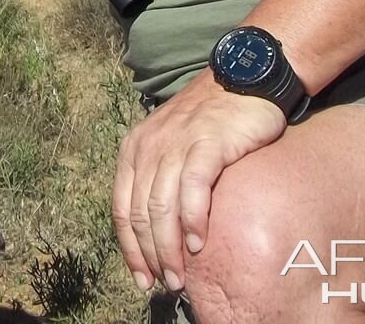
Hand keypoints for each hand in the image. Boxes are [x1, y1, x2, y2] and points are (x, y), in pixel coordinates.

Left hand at [111, 72, 286, 293]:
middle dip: (149, 255)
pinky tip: (198, 244)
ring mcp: (176, 144)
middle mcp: (148, 146)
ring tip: (180, 276)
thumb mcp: (173, 146)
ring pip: (161, 206)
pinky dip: (193, 220)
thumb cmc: (212, 122)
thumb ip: (163, 180)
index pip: (121, 207)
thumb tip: (162, 233)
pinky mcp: (206, 143)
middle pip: (139, 213)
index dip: (129, 248)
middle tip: (165, 284)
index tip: (140, 278)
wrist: (243, 80)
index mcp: (134, 149)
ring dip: (169, 248)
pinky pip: (192, 188)